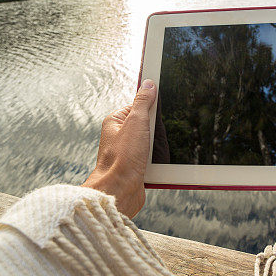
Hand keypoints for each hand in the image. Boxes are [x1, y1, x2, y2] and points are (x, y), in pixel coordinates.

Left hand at [83, 79, 156, 217]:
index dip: (151, 109)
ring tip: (153, 153)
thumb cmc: (121, 160)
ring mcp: (128, 153)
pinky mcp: (136, 167)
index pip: (138, 106)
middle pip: (147, 125)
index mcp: (115, 122)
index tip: (160, 111)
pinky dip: (158, 161)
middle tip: (155, 136)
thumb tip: (149, 84)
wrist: (119, 192)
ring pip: (152, 143)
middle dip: (156, 131)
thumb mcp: (136, 122)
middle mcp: (119, 137)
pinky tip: (157, 163)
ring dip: (158, 148)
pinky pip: (153, 159)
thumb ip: (143, 102)